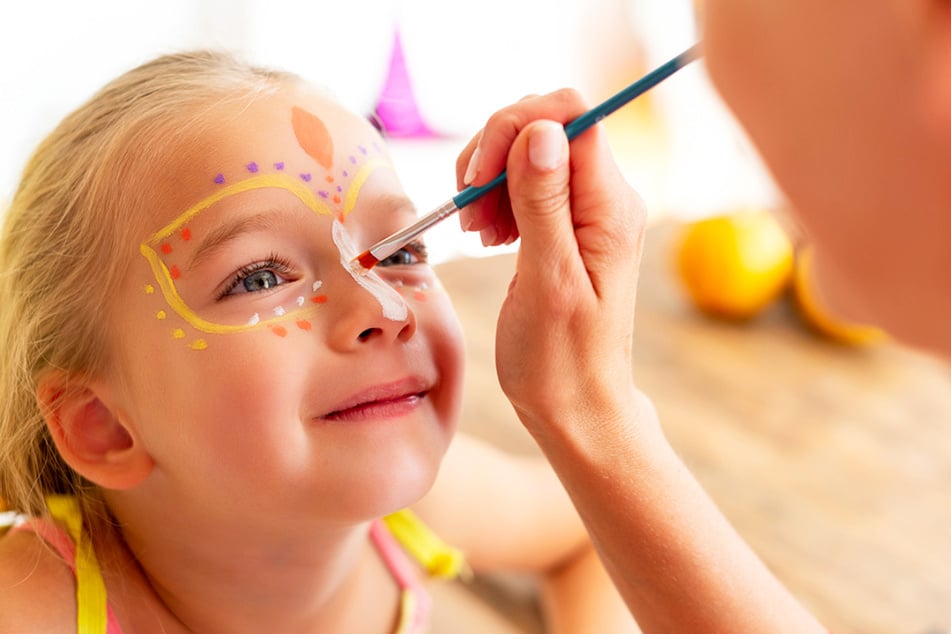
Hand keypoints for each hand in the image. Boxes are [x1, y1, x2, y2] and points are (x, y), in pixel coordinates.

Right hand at [455, 89, 648, 437]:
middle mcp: (604, 199)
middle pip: (546, 126)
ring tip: (477, 231)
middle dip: (495, 151)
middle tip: (469, 211)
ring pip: (529, 150)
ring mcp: (585, 211)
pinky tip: (487, 234)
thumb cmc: (562, 361)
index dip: (517, 128)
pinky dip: (494, 198)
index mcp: (610, 208)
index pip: (571, 117)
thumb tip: (541, 131)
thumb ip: (544, 205)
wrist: (576, 406)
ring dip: (489, 178)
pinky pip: (525, 183)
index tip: (477, 178)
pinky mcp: (564, 226)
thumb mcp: (549, 284)